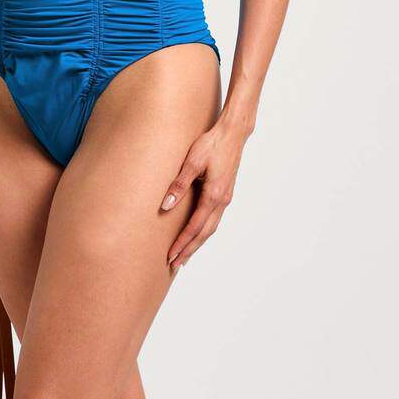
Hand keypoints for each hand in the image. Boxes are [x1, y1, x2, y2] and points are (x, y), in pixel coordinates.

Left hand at [160, 120, 247, 269]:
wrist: (233, 133)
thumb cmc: (212, 144)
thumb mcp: (192, 162)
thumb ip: (178, 184)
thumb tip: (165, 205)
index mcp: (214, 195)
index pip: (195, 227)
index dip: (182, 243)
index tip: (170, 255)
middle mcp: (222, 201)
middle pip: (204, 233)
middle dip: (189, 249)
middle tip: (175, 264)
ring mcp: (226, 198)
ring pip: (211, 228)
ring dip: (197, 243)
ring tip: (184, 255)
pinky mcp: (225, 193)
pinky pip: (214, 219)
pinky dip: (204, 231)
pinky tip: (196, 233)